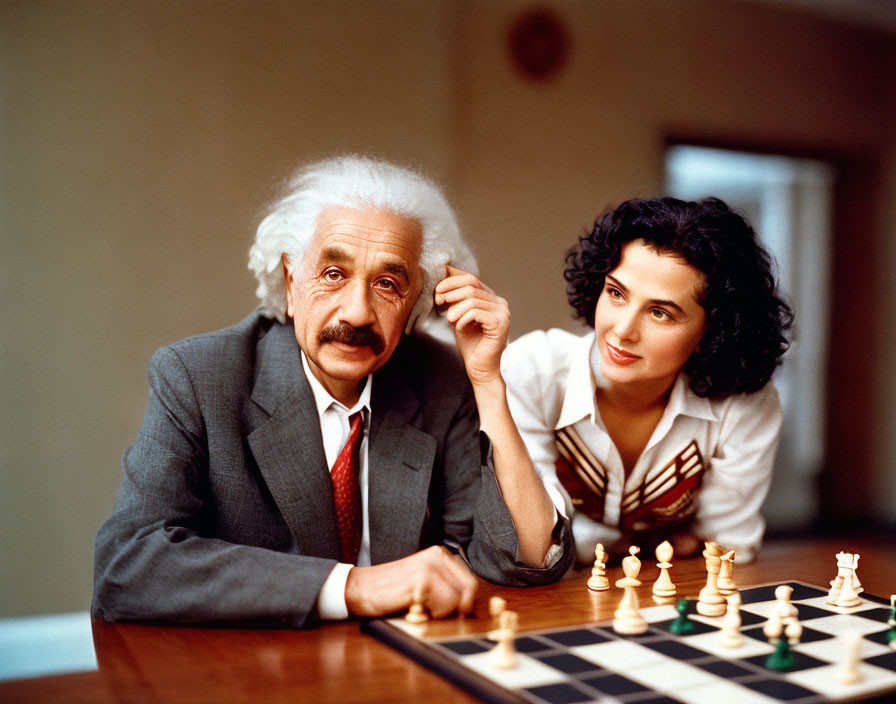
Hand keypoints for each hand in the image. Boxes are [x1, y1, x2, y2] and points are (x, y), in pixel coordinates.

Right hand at [344, 545, 478, 617]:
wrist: (360, 588)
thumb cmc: (391, 591)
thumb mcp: (424, 584)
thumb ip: (447, 588)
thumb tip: (470, 607)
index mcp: (440, 554)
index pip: (471, 582)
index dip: (463, 603)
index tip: (447, 612)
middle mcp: (438, 555)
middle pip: (469, 591)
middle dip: (454, 609)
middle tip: (430, 611)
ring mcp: (431, 565)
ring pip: (457, 601)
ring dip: (440, 613)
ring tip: (419, 608)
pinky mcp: (423, 579)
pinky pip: (445, 605)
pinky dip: (432, 614)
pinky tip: (414, 607)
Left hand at [433, 265, 509, 385]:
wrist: (481, 368)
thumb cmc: (471, 344)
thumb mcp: (458, 316)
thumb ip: (454, 300)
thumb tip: (441, 279)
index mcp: (490, 298)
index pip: (470, 278)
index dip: (451, 280)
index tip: (436, 291)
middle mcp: (499, 302)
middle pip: (471, 284)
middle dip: (450, 292)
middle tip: (438, 302)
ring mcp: (502, 311)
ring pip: (472, 298)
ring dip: (455, 307)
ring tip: (448, 319)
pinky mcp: (501, 323)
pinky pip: (475, 312)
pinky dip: (462, 319)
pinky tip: (458, 327)